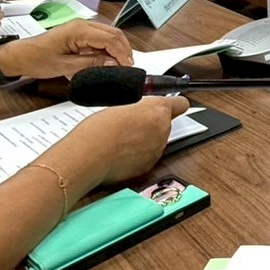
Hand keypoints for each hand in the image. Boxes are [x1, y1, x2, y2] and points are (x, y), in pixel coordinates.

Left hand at [0, 20, 134, 80]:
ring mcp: (81, 27)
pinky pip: (99, 38)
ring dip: (117, 48)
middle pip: (113, 33)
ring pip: (108, 35)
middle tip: (129, 66)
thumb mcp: (65, 66)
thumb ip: (91, 63)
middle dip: (124, 49)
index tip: (128, 67)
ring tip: (122, 64)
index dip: (122, 53)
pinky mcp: (78, 33)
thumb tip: (113, 63)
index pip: (110, 39)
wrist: (19, 56)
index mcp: (79, 30)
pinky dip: (108, 48)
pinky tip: (109, 60)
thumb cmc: (37, 60)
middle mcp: (83, 24)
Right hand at [62, 96, 190, 185]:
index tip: (171, 103)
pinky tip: (120, 152)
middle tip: (131, 121)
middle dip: (152, 122)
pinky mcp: (147, 166)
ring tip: (122, 138)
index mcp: (158, 110)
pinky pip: (147, 156)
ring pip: (156, 140)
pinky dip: (138, 154)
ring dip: (145, 138)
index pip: (180, 104)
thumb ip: (138, 105)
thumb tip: (140, 107)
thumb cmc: (100, 128)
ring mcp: (157, 150)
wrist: (89, 155)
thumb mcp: (120, 104)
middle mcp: (163, 130)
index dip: (174, 103)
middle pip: (165, 123)